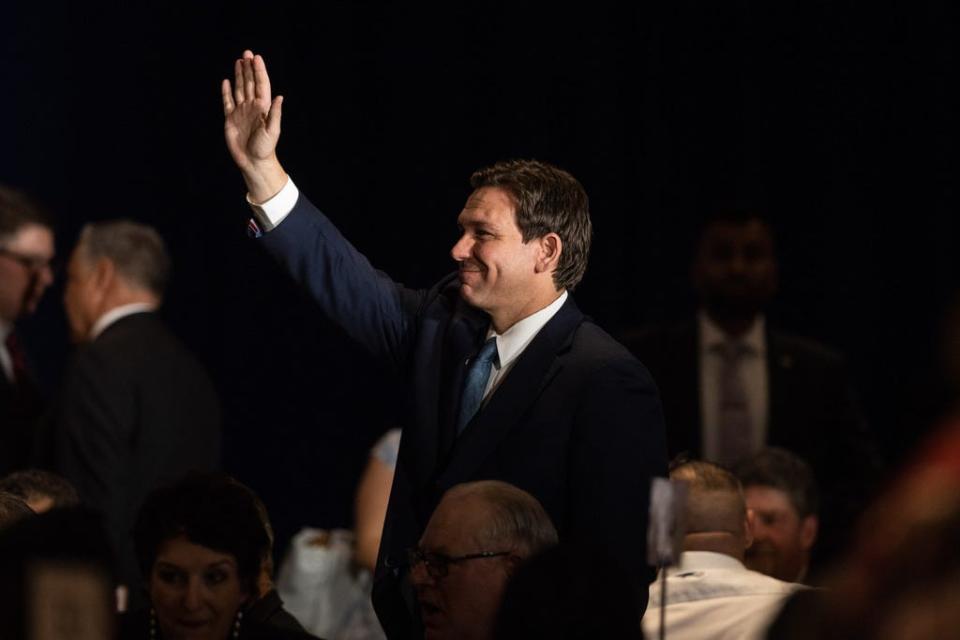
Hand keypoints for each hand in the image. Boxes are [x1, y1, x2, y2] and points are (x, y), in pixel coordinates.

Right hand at [222, 50, 286, 201]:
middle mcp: (252, 107)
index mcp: (263, 108)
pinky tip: (226, 81)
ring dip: (239, 75)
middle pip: (249, 83)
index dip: (259, 71)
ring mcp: (241, 112)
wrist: (253, 162)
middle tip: (247, 53)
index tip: (256, 58)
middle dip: (249, 68)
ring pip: (239, 89)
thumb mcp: (273, 131)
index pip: (261, 85)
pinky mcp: (230, 119)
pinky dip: (226, 91)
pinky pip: (227, 101)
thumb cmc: (265, 148)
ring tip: (239, 62)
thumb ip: (275, 114)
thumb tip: (280, 97)